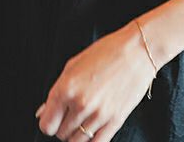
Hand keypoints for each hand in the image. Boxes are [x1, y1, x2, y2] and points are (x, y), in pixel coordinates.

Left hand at [34, 22, 157, 140]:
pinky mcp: (115, 120)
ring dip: (77, 134)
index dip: (50, 121)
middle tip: (72, 113)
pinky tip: (94, 128)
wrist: (138, 49)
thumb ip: (58, 89)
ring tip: (84, 119)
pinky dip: (92, 139)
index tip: (54, 117)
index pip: (46, 125)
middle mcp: (81, 103)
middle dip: (64, 125)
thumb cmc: (109, 51)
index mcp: (67, 87)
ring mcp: (98, 114)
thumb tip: (45, 110)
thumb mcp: (75, 64)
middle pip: (61, 134)